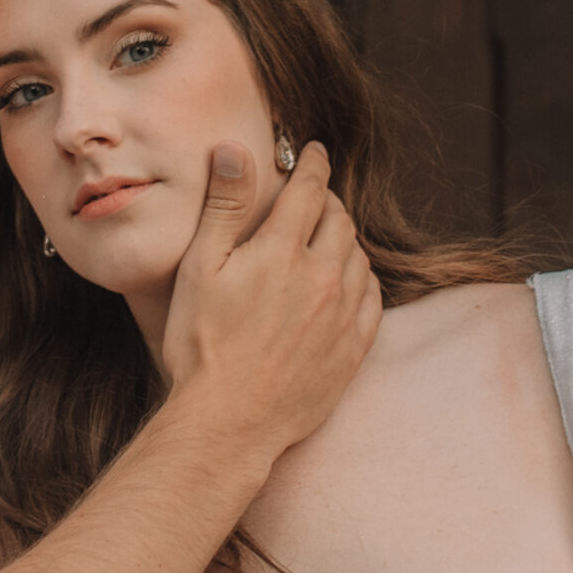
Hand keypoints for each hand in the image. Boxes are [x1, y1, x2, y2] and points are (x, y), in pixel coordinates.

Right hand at [162, 143, 380, 456]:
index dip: (312, 163)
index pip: (310, 189)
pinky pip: (371, 299)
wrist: (229, 422)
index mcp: (282, 252)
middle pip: (339, 220)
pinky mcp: (352, 349)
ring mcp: (343, 315)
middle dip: (327, 201)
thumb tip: (235, 150)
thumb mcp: (201, 269)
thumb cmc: (202, 347)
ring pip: (359, 257)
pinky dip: (361, 279)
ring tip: (326, 239)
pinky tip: (346, 282)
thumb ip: (224, 207)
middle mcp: (323, 277)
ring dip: (344, 239)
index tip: (313, 151)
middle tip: (313, 199)